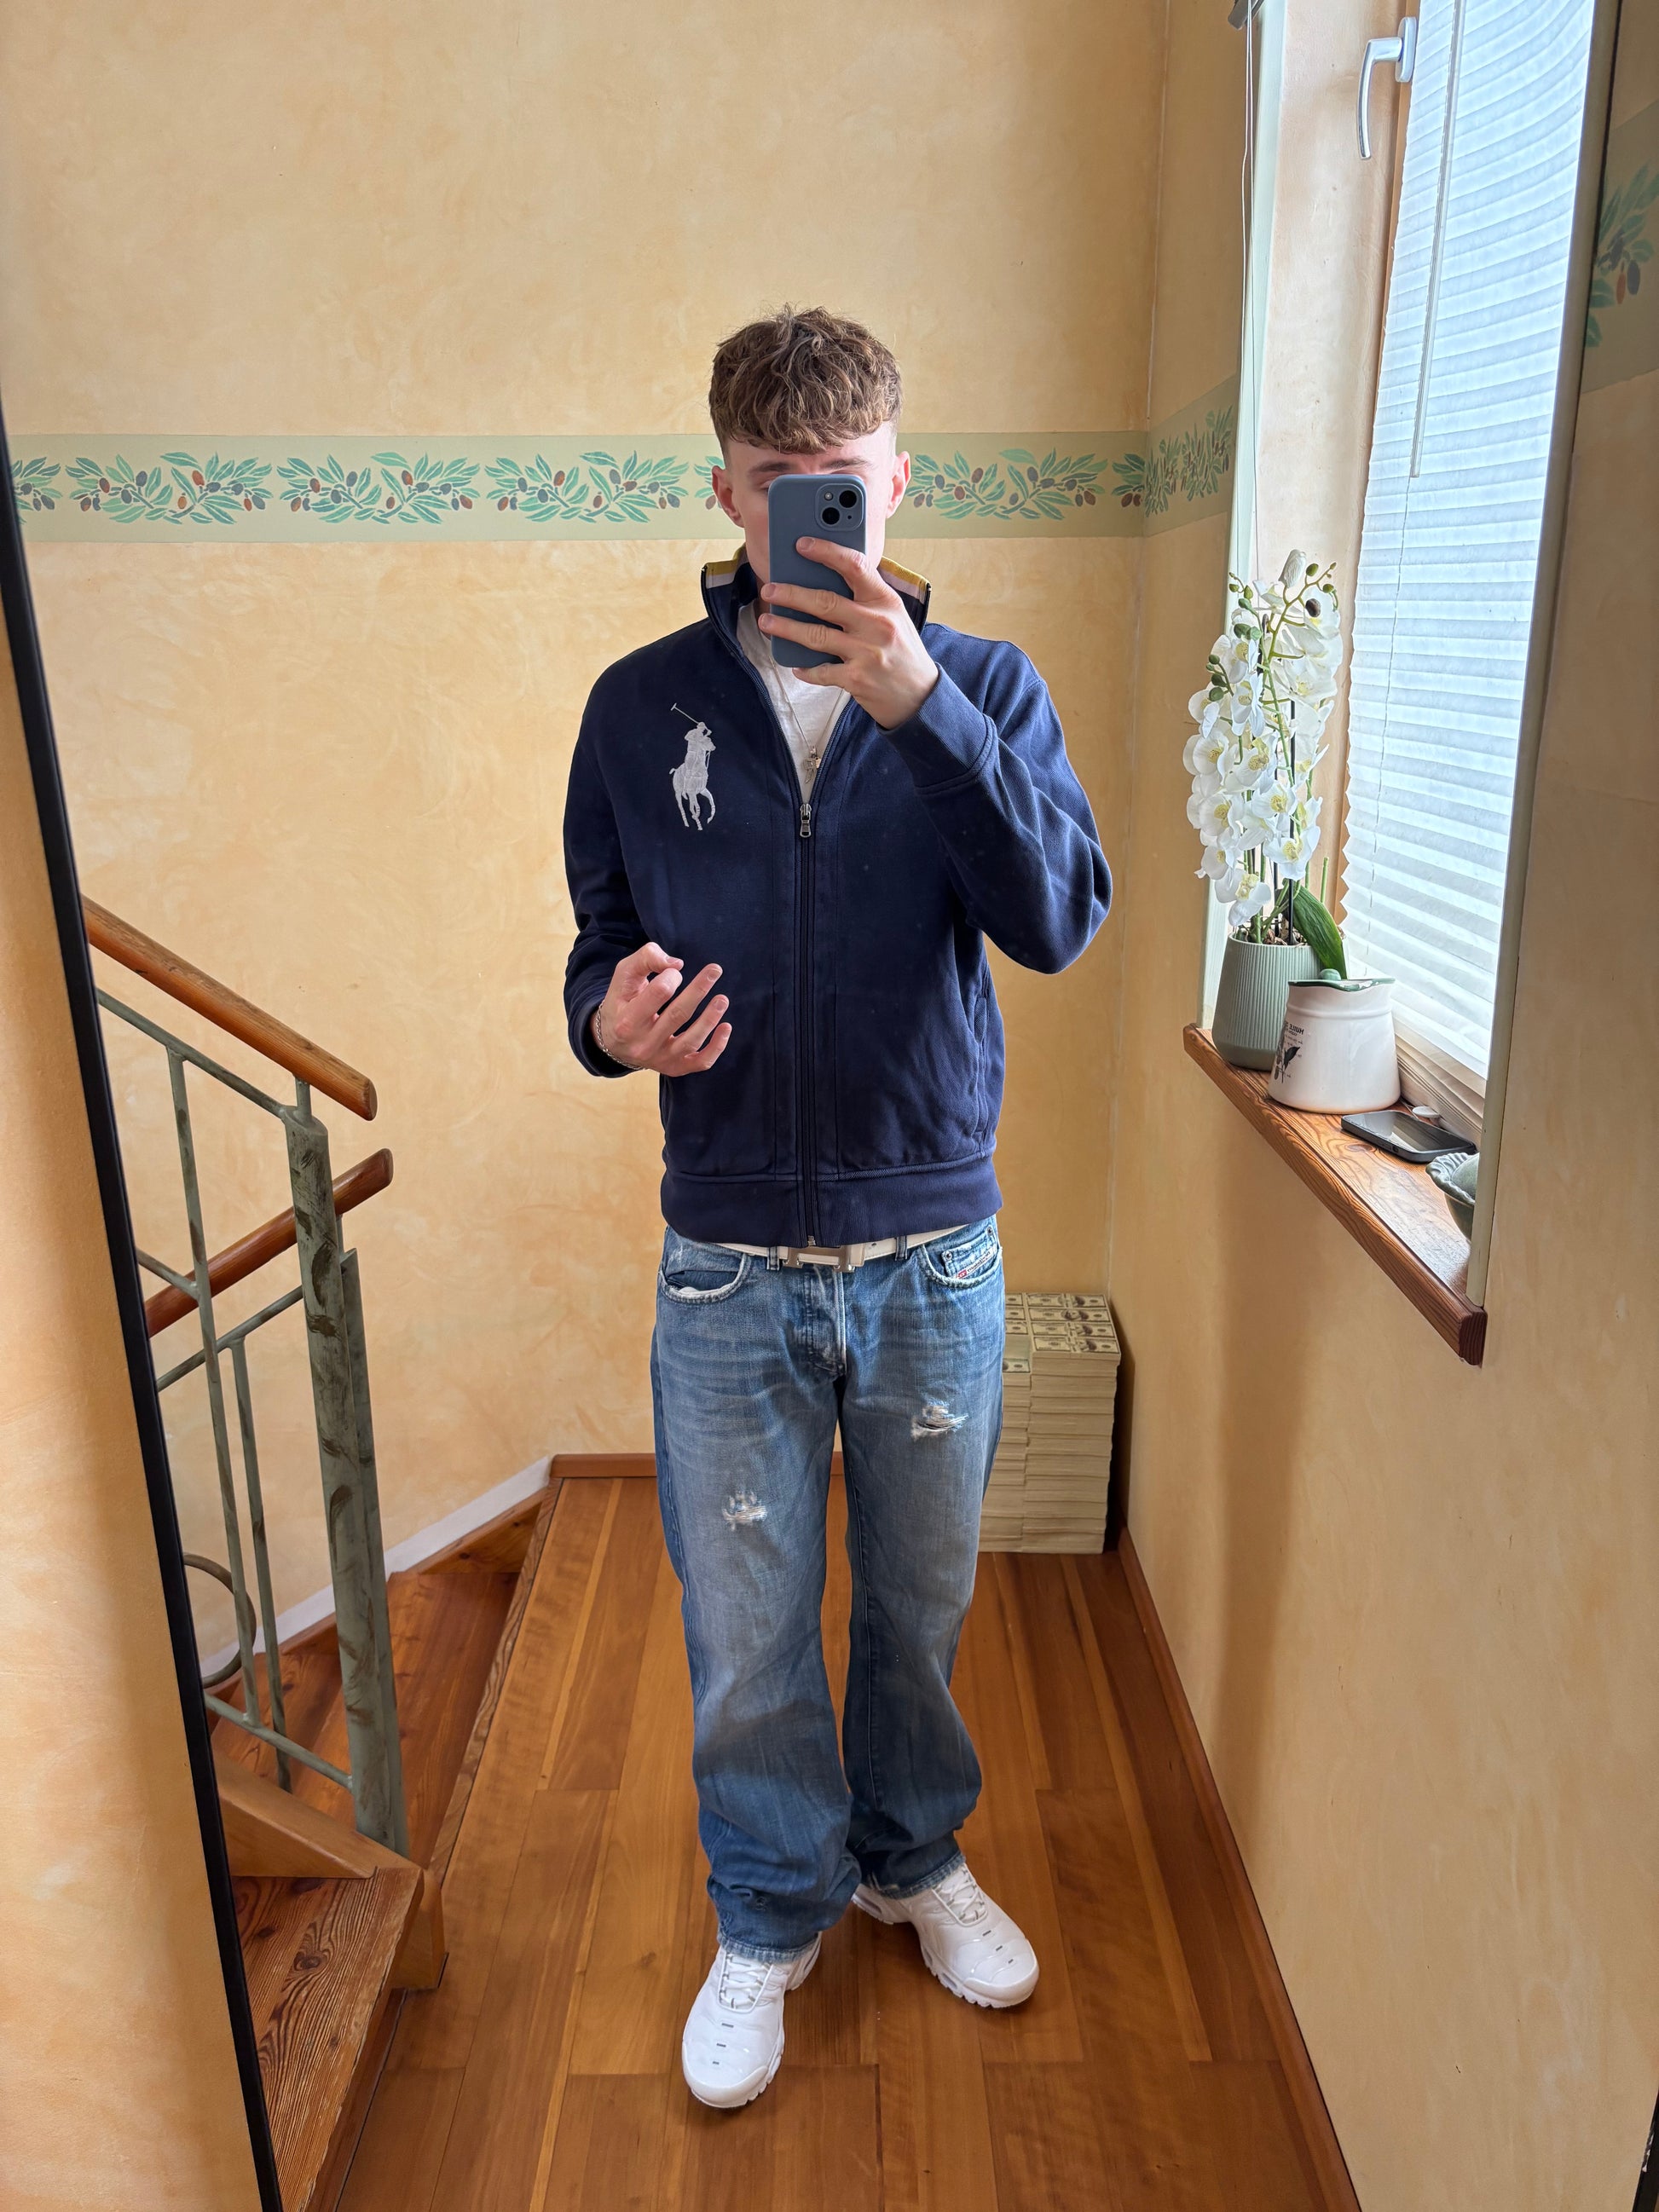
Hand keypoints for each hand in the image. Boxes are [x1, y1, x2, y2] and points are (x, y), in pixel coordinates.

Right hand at [592, 943, 730, 1074]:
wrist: (613, 1040)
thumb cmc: (622, 1001)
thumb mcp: (624, 974)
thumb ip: (646, 958)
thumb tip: (677, 964)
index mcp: (627, 1021)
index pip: (658, 993)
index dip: (672, 976)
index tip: (675, 971)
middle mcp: (642, 1045)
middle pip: (677, 1015)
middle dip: (698, 990)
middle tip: (715, 970)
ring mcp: (660, 1059)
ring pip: (691, 1041)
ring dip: (710, 1018)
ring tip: (722, 999)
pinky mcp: (675, 1068)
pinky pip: (701, 1062)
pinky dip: (717, 1046)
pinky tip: (726, 1027)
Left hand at [758, 539, 940, 729]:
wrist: (921, 695)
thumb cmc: (902, 651)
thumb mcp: (893, 616)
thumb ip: (866, 599)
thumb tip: (825, 581)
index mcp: (885, 601)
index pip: (855, 566)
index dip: (826, 552)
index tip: (802, 544)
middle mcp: (877, 623)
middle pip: (825, 602)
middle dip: (791, 594)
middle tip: (770, 589)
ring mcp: (866, 652)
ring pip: (816, 635)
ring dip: (786, 628)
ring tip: (767, 622)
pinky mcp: (856, 679)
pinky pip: (821, 671)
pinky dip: (805, 669)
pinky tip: (796, 666)